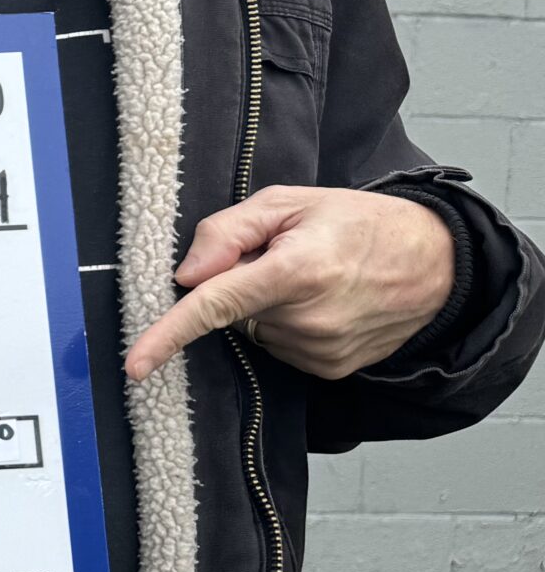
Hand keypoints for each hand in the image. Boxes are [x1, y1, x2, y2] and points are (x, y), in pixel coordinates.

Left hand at [124, 185, 456, 381]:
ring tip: (314, 279)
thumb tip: (186, 274)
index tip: (134, 364)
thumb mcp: (290, 202)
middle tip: (286, 258)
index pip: (214, 305)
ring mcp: (321, 350)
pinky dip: (288, 326)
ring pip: (255, 331)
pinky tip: (324, 303)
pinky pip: (281, 347)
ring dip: (266, 307)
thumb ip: (228, 231)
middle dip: (242, 284)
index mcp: (296, 272)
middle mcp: (308, 319)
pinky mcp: (331, 369)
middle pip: (232, 311)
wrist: (436, 263)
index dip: (167, 334)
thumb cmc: (359, 223)